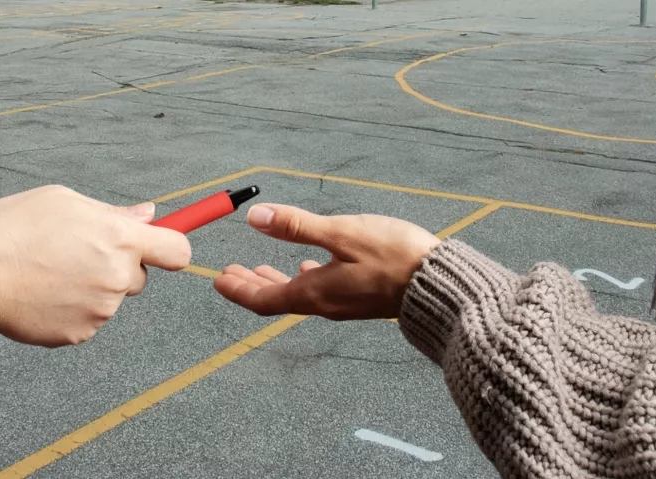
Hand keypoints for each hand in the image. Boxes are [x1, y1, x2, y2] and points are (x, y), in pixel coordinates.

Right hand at [0, 185, 190, 346]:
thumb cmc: (13, 228)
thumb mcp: (63, 201)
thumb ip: (113, 212)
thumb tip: (148, 215)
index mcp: (119, 238)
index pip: (177, 251)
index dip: (171, 247)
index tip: (161, 247)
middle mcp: (117, 276)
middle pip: (140, 277)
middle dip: (119, 267)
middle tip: (77, 254)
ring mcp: (100, 309)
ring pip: (110, 298)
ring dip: (91, 288)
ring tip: (49, 272)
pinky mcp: (80, 333)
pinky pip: (87, 320)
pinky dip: (71, 310)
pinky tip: (43, 294)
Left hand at [213, 204, 439, 319]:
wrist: (438, 284)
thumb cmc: (394, 256)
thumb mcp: (342, 233)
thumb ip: (298, 226)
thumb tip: (256, 217)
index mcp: (315, 293)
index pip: (263, 299)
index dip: (237, 289)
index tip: (216, 280)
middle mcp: (325, 304)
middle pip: (277, 299)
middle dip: (250, 285)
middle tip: (230, 273)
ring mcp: (344, 303)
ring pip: (299, 294)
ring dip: (275, 281)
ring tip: (259, 269)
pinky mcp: (361, 298)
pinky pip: (322, 291)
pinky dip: (304, 279)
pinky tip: (310, 267)